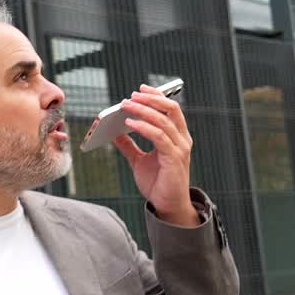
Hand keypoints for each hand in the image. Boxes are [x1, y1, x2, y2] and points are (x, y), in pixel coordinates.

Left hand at [114, 85, 200, 226]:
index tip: (140, 88)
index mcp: (177, 136)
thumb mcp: (138, 160)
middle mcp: (182, 139)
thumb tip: (113, 132)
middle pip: (170, 109)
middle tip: (131, 95)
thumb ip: (129, 145)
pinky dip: (143, 127)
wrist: (167, 206)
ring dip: (143, 110)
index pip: (170, 109)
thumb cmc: (157, 183)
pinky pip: (159, 137)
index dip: (156, 95)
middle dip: (150, 99)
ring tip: (125, 106)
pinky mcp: (174, 159)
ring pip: (163, 120)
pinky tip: (129, 123)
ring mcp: (180, 148)